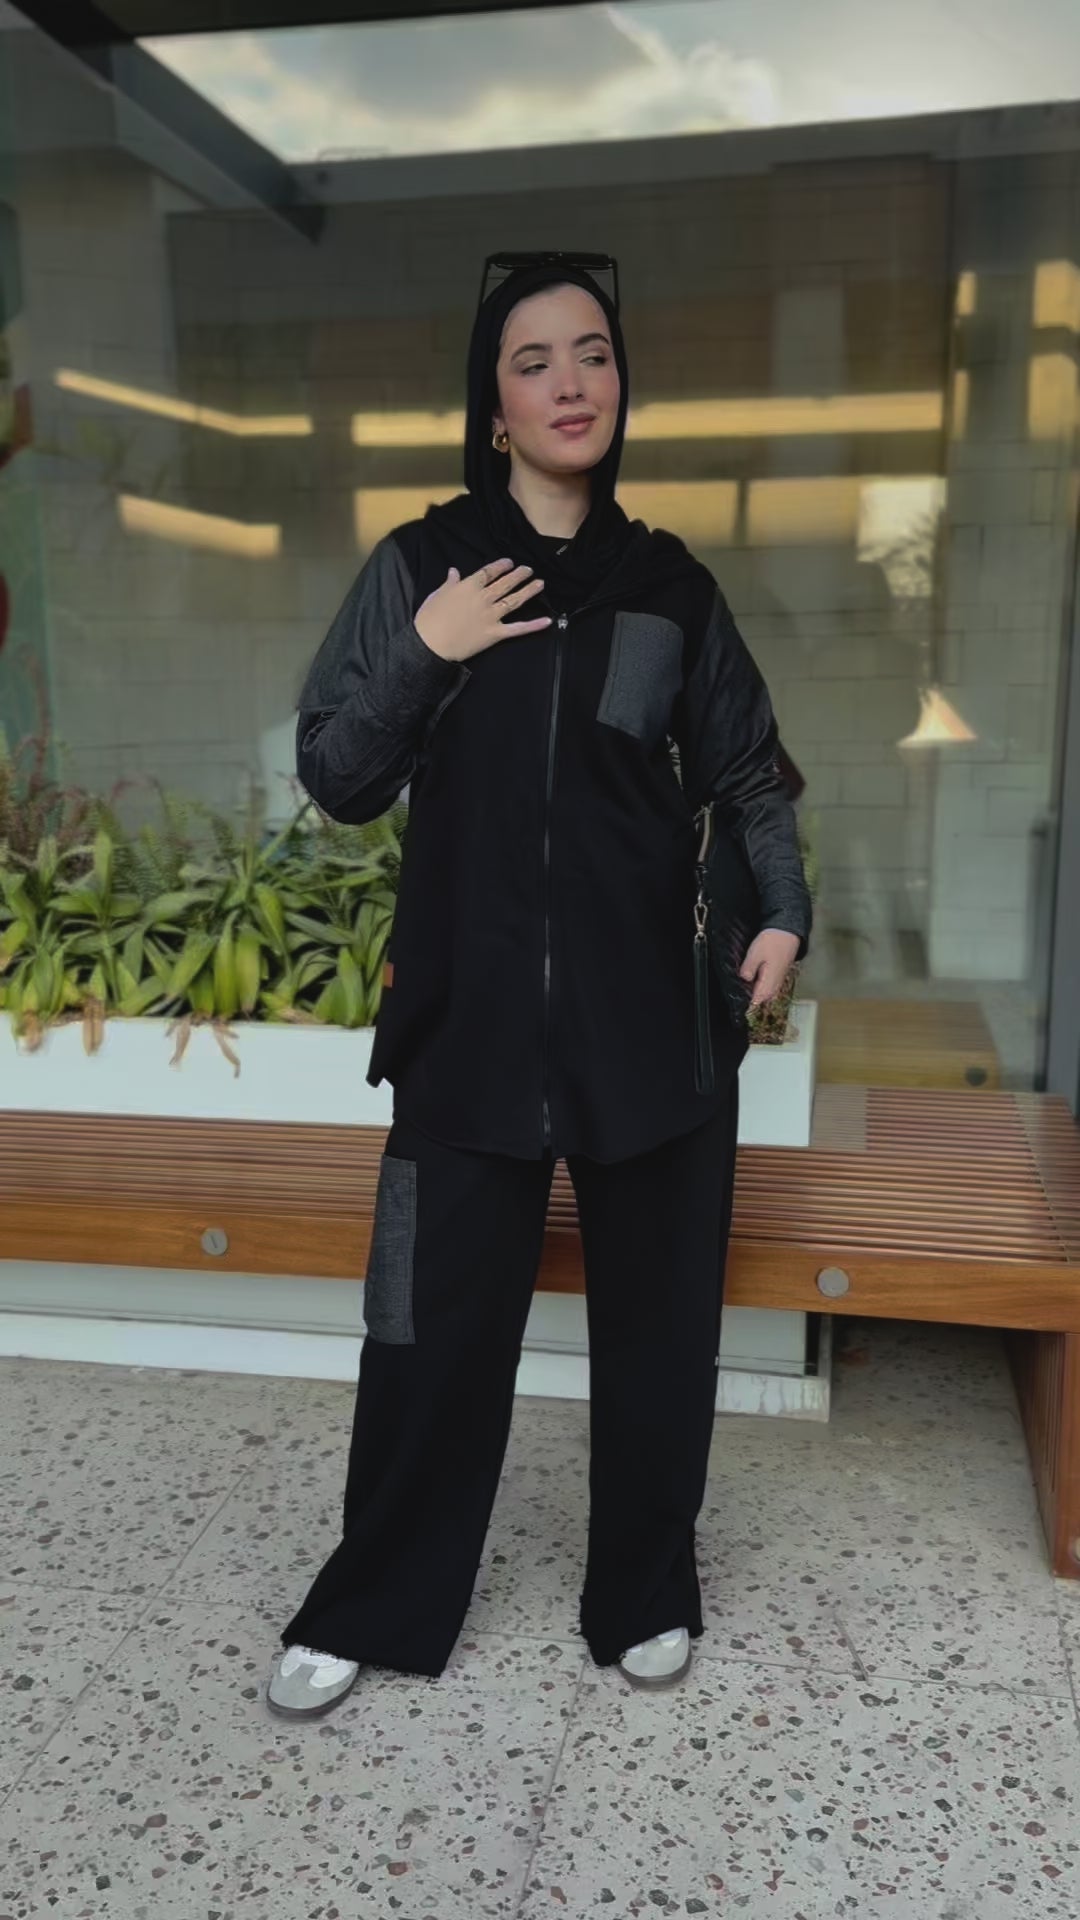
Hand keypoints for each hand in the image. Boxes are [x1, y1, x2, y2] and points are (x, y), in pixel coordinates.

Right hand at [414, 559, 551, 663]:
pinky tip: (547, 621)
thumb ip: (449, 583)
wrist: (430, 645)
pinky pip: (517, 629)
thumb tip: (454, 571)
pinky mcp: (495, 634)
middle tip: (529, 569)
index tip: (509, 562)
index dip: (501, 566)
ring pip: (514, 601)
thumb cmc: (429, 619)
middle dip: (518, 575)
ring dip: (528, 591)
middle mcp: (483, 598)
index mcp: (468, 586)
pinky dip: (533, 625)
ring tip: (540, 584)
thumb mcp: (436, 595)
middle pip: (505, 583)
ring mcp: (491, 616)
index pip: (489, 572)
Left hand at [739, 928, 800, 1008]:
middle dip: (748, 993)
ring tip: (747, 975)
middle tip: (740, 981)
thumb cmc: (773, 941)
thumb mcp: (755, 954)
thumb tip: (743, 980)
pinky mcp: (778, 976)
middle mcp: (775, 986)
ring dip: (754, 988)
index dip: (744, 998)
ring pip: (763, 993)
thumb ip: (748, 969)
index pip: (755, 1001)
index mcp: (769, 983)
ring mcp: (778, 982)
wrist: (788, 932)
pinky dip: (759, 983)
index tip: (736, 992)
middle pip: (759, 998)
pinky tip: (753, 973)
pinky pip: (767, 986)